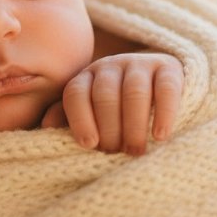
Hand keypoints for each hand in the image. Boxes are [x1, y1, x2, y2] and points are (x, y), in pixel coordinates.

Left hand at [42, 52, 183, 155]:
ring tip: (135, 151)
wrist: (161, 86)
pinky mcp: (169, 67)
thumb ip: (69, 117)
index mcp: (87, 76)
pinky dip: (163, 113)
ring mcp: (140, 63)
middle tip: (116, 153)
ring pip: (134, 91)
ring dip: (133, 125)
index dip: (80, 119)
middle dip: (109, 128)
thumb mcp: (91, 111)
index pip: (76, 93)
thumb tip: (46, 126)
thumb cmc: (118, 109)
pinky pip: (166, 88)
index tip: (89, 145)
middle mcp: (111, 65)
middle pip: (105, 94)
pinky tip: (160, 136)